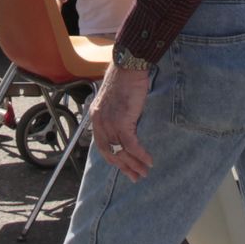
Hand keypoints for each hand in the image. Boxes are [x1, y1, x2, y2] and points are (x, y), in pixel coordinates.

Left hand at [89, 64, 152, 181]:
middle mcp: (100, 123)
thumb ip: (115, 115)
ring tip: (144, 173)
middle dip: (124, 167)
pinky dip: (140, 155)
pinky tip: (148, 160)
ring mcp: (110, 123)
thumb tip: (126, 127)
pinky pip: (131, 144)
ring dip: (134, 164)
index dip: (113, 159)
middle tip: (135, 177)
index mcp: (96, 118)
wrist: (128, 66)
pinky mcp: (122, 121)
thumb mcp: (113, 100)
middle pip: (111, 153)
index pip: (102, 146)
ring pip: (122, 151)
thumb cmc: (124, 80)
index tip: (124, 168)